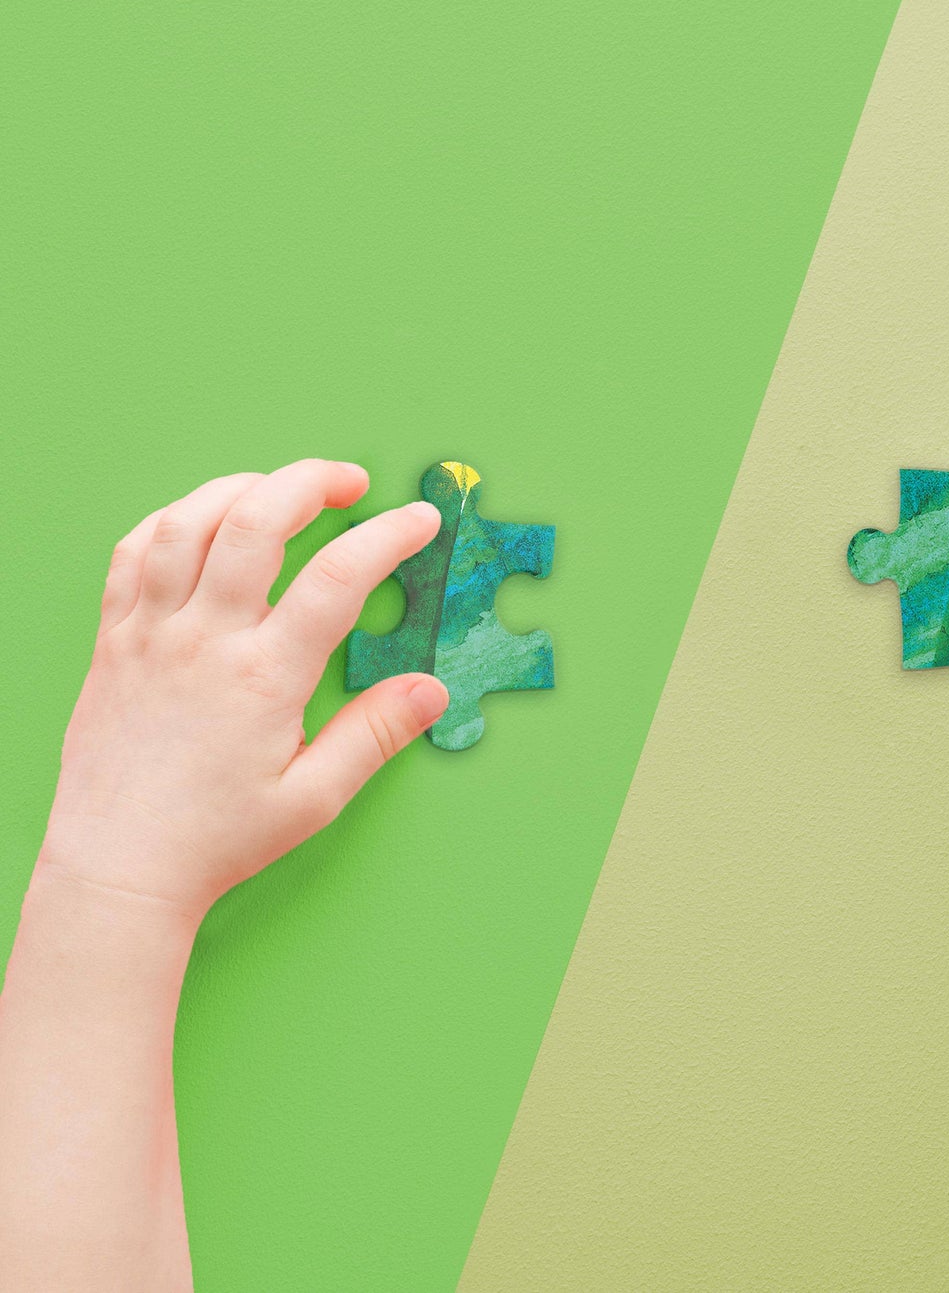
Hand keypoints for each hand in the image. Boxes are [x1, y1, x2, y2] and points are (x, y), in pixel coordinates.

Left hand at [41, 459, 448, 922]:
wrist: (119, 868)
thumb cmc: (216, 839)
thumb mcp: (315, 798)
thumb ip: (376, 734)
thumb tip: (432, 688)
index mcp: (263, 677)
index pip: (338, 578)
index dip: (389, 537)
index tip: (420, 520)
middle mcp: (203, 641)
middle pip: (256, 521)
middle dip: (311, 482)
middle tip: (350, 483)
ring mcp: (150, 634)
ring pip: (189, 522)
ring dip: (242, 489)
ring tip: (280, 490)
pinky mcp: (114, 640)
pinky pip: (132, 553)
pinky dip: (173, 519)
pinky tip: (205, 522)